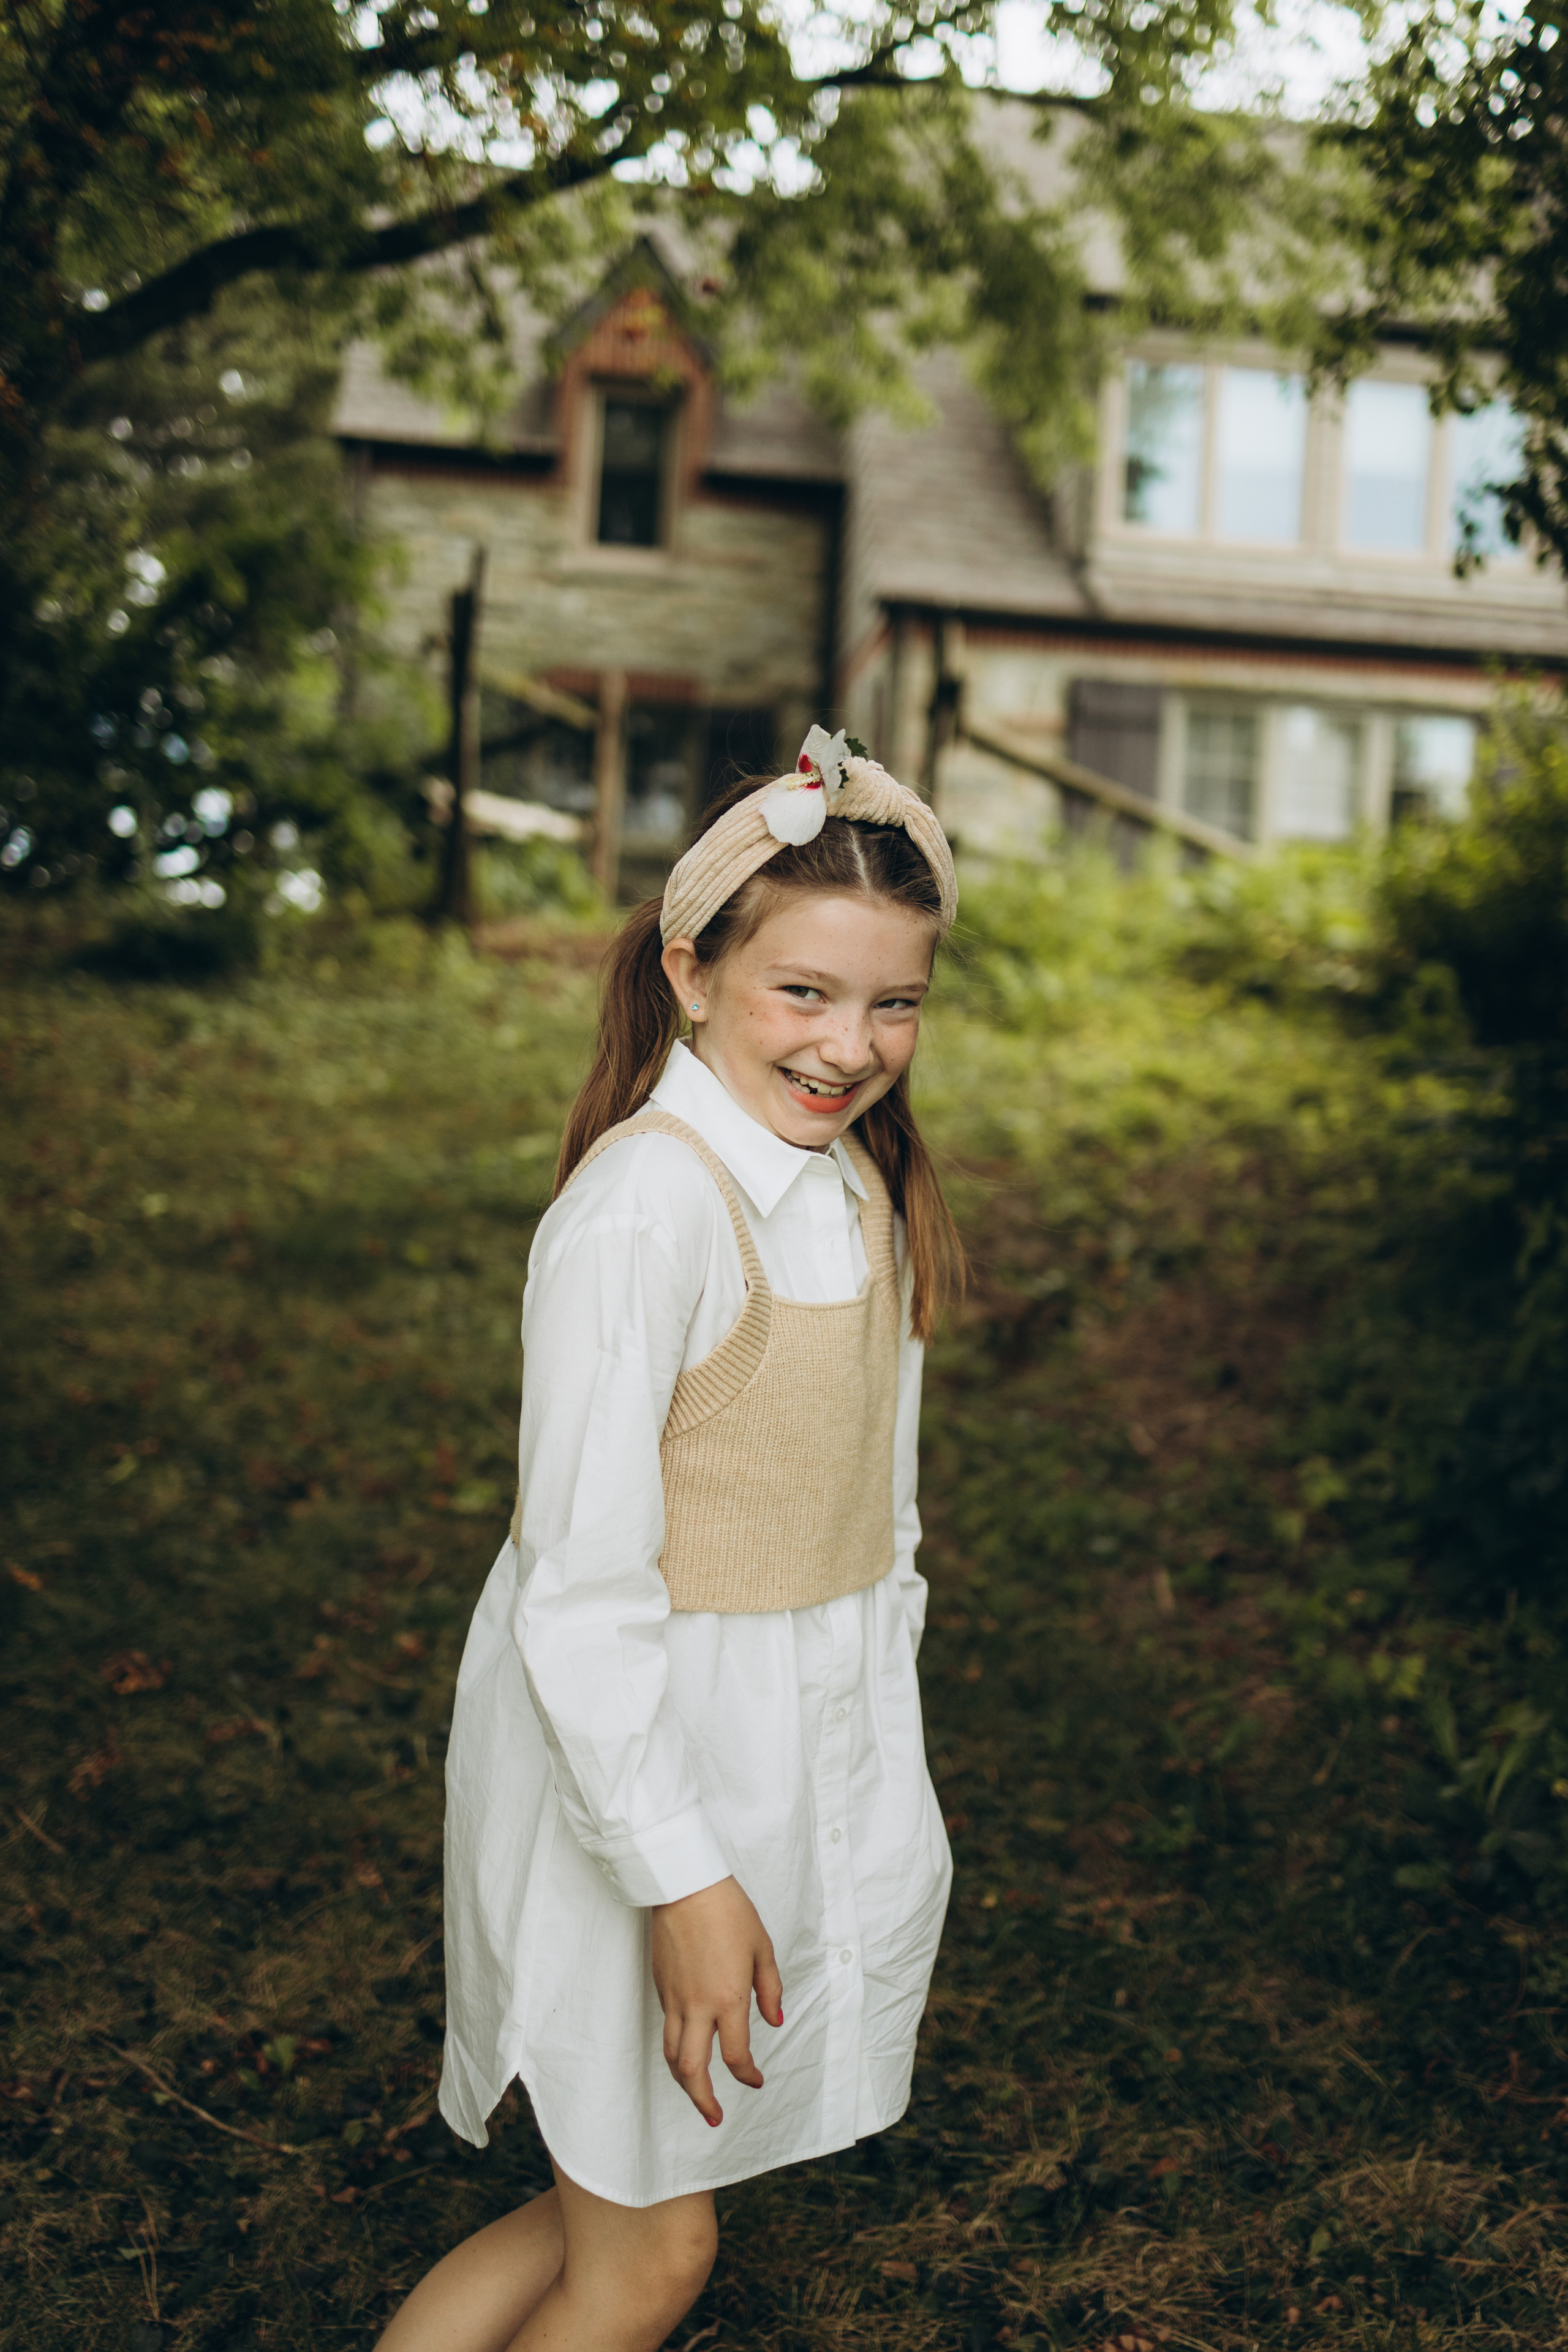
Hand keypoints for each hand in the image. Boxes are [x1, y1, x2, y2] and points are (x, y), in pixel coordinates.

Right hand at [651, 1876, 783, 2127]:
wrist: (685, 1884)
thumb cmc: (728, 1911)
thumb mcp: (762, 1948)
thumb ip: (770, 1989)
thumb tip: (775, 2020)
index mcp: (727, 1998)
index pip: (735, 2055)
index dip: (747, 2075)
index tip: (755, 2080)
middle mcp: (697, 2006)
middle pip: (692, 2070)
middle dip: (702, 2100)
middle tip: (714, 2117)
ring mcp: (674, 1997)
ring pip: (671, 2055)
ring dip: (683, 2082)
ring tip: (696, 2095)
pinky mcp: (660, 1986)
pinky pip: (666, 2027)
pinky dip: (675, 2048)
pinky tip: (687, 2048)